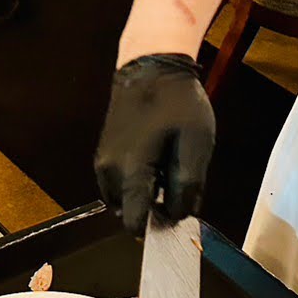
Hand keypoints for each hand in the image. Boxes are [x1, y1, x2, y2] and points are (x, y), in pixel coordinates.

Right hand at [94, 54, 214, 232]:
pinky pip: (118, 185)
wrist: (150, 67)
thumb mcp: (195, 143)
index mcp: (129, 171)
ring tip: (166, 170)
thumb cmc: (176, 103)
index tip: (177, 222)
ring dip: (144, 197)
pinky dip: (136, 184)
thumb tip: (177, 216)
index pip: (135, 222)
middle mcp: (107, 172)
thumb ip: (187, 185)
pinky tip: (155, 162)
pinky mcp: (103, 155)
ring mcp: (102, 163)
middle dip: (153, 210)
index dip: (158, 230)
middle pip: (129, 214)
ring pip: (123, 201)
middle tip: (177, 186)